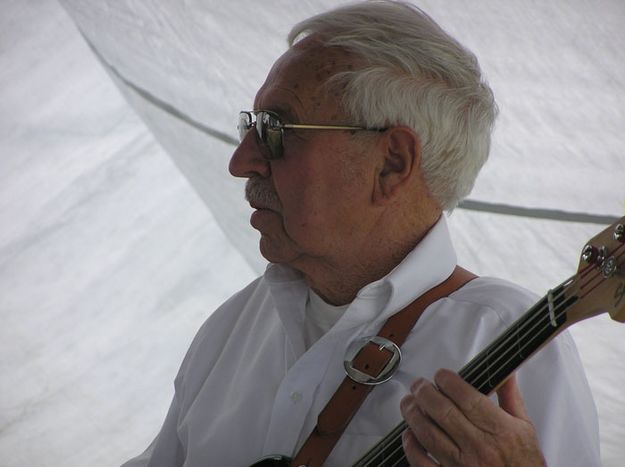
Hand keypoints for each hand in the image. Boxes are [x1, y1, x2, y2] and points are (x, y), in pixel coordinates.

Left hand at [399, 369, 545, 465]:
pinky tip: (409, 433)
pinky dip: (411, 446)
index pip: (467, 398)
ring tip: (409, 403)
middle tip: (419, 385)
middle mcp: (480, 448)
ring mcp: (462, 465)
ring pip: (428, 434)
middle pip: (443, 412)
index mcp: (499, 431)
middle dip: (424, 392)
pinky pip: (422, 463)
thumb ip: (510, 398)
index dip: (448, 381)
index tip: (441, 375)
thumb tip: (505, 373)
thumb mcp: (524, 428)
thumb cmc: (524, 464)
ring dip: (413, 414)